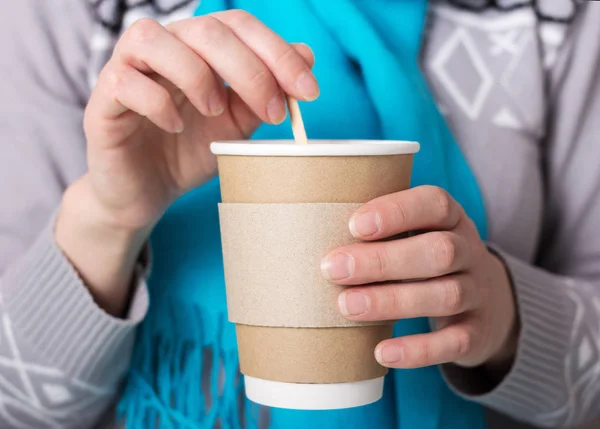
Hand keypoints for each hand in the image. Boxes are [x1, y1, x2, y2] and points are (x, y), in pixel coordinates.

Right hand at [57, 11, 316, 315]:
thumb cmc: (190, 151)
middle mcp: (162, 48)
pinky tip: (175, 126)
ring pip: (151, 38)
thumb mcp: (238, 125)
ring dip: (195, 74)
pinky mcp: (103, 100)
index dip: (278, 53)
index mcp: (197, 48)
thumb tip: (307, 54)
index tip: (309, 91)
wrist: (147, 191)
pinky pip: (124, 81)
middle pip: (205, 30)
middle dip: (250, 70)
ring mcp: (127, 69)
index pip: (239, 26)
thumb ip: (265, 92)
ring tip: (214, 110)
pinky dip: (155, 101)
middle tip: (274, 112)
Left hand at [321, 186, 518, 368]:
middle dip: (383, 260)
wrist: (491, 306)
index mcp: (451, 221)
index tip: (355, 225)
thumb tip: (309, 237)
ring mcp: (478, 293)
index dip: (397, 212)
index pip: (435, 204)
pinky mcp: (476, 333)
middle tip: (334, 269)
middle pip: (439, 251)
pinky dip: (418, 350)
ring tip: (346, 306)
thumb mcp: (417, 237)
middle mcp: (470, 253)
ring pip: (445, 294)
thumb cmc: (427, 262)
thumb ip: (379, 233)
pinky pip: (454, 342)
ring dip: (392, 301)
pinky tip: (382, 352)